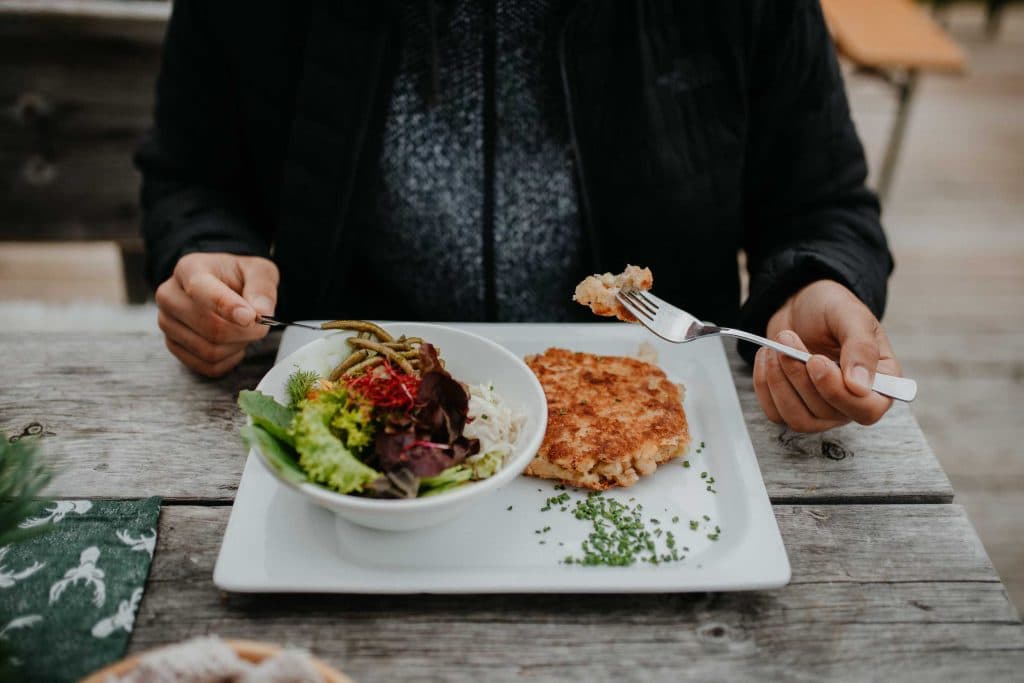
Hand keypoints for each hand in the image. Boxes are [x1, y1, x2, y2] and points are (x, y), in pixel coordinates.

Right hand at [156, 253, 278, 376]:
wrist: (222, 285)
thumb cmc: (238, 277)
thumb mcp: (259, 271)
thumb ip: (262, 289)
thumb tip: (261, 314)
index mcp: (189, 269)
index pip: (202, 291)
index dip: (228, 308)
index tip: (250, 318)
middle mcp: (170, 296)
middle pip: (211, 328)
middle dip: (245, 332)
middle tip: (260, 324)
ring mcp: (167, 322)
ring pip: (209, 351)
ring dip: (237, 346)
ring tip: (243, 330)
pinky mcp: (173, 345)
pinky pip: (206, 366)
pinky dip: (228, 360)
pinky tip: (234, 344)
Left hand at [752, 280, 899, 431]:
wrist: (801, 305)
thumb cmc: (831, 308)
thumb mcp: (851, 315)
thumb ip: (861, 348)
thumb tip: (860, 388)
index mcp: (880, 382)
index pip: (867, 410)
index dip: (838, 392)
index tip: (815, 360)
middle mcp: (853, 401)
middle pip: (827, 413)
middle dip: (800, 376)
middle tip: (787, 340)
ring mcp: (823, 409)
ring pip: (799, 419)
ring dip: (780, 382)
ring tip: (776, 347)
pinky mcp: (793, 407)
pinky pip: (776, 413)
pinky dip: (764, 385)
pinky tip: (767, 357)